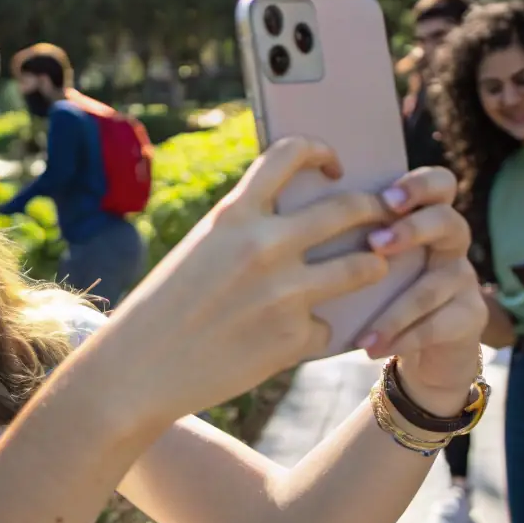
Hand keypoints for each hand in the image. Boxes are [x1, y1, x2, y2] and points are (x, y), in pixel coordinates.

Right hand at [89, 136, 396, 429]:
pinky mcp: (294, 340)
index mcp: (233, 215)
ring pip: (365, 267)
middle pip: (351, 209)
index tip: (335, 167)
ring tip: (370, 269)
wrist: (136, 371)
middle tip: (387, 215)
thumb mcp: (199, 250)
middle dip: (378, 209)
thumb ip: (245, 230)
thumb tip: (299, 219)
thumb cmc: (163, 308)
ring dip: (374, 266)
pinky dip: (323, 331)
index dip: (322, 151)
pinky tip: (305, 337)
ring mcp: (284, 294)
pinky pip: (332, 327)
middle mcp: (264, 246)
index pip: (291, 154)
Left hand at [350, 165, 486, 417]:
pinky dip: (403, 338)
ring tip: (362, 328)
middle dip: (413, 229)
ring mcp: (464, 279)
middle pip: (448, 220)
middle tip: (376, 243)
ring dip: (396, 307)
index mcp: (425, 218)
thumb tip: (300, 226)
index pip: (439, 184)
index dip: (420, 185)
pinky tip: (373, 347)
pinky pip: (441, 324)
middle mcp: (449, 243)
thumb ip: (347, 241)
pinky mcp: (472, 316)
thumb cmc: (379, 294)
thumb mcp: (364, 263)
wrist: (420, 350)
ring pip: (437, 283)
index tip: (386, 198)